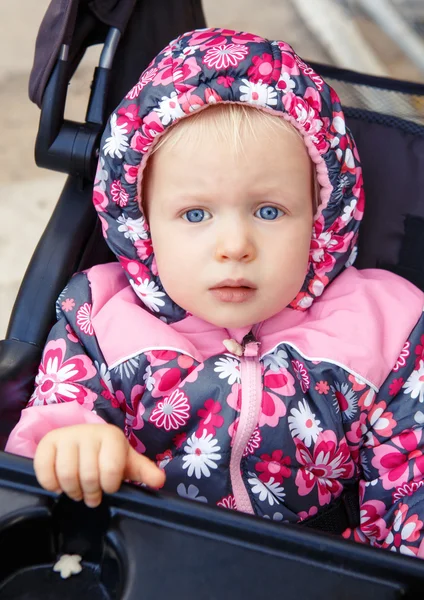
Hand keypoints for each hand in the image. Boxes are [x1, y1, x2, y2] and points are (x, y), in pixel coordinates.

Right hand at [33, 423, 164, 506]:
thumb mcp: (128, 462)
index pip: (111, 471)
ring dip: (72, 491)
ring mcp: (66, 436)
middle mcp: (88, 431)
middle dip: (91, 493)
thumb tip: (160, 481)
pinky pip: (45, 471)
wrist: (83, 440)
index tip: (109, 486)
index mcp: (111, 436)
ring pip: (67, 475)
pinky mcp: (47, 443)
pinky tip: (59, 484)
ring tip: (77, 490)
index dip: (109, 486)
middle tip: (92, 494)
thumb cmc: (108, 455)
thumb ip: (144, 472)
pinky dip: (51, 485)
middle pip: (88, 476)